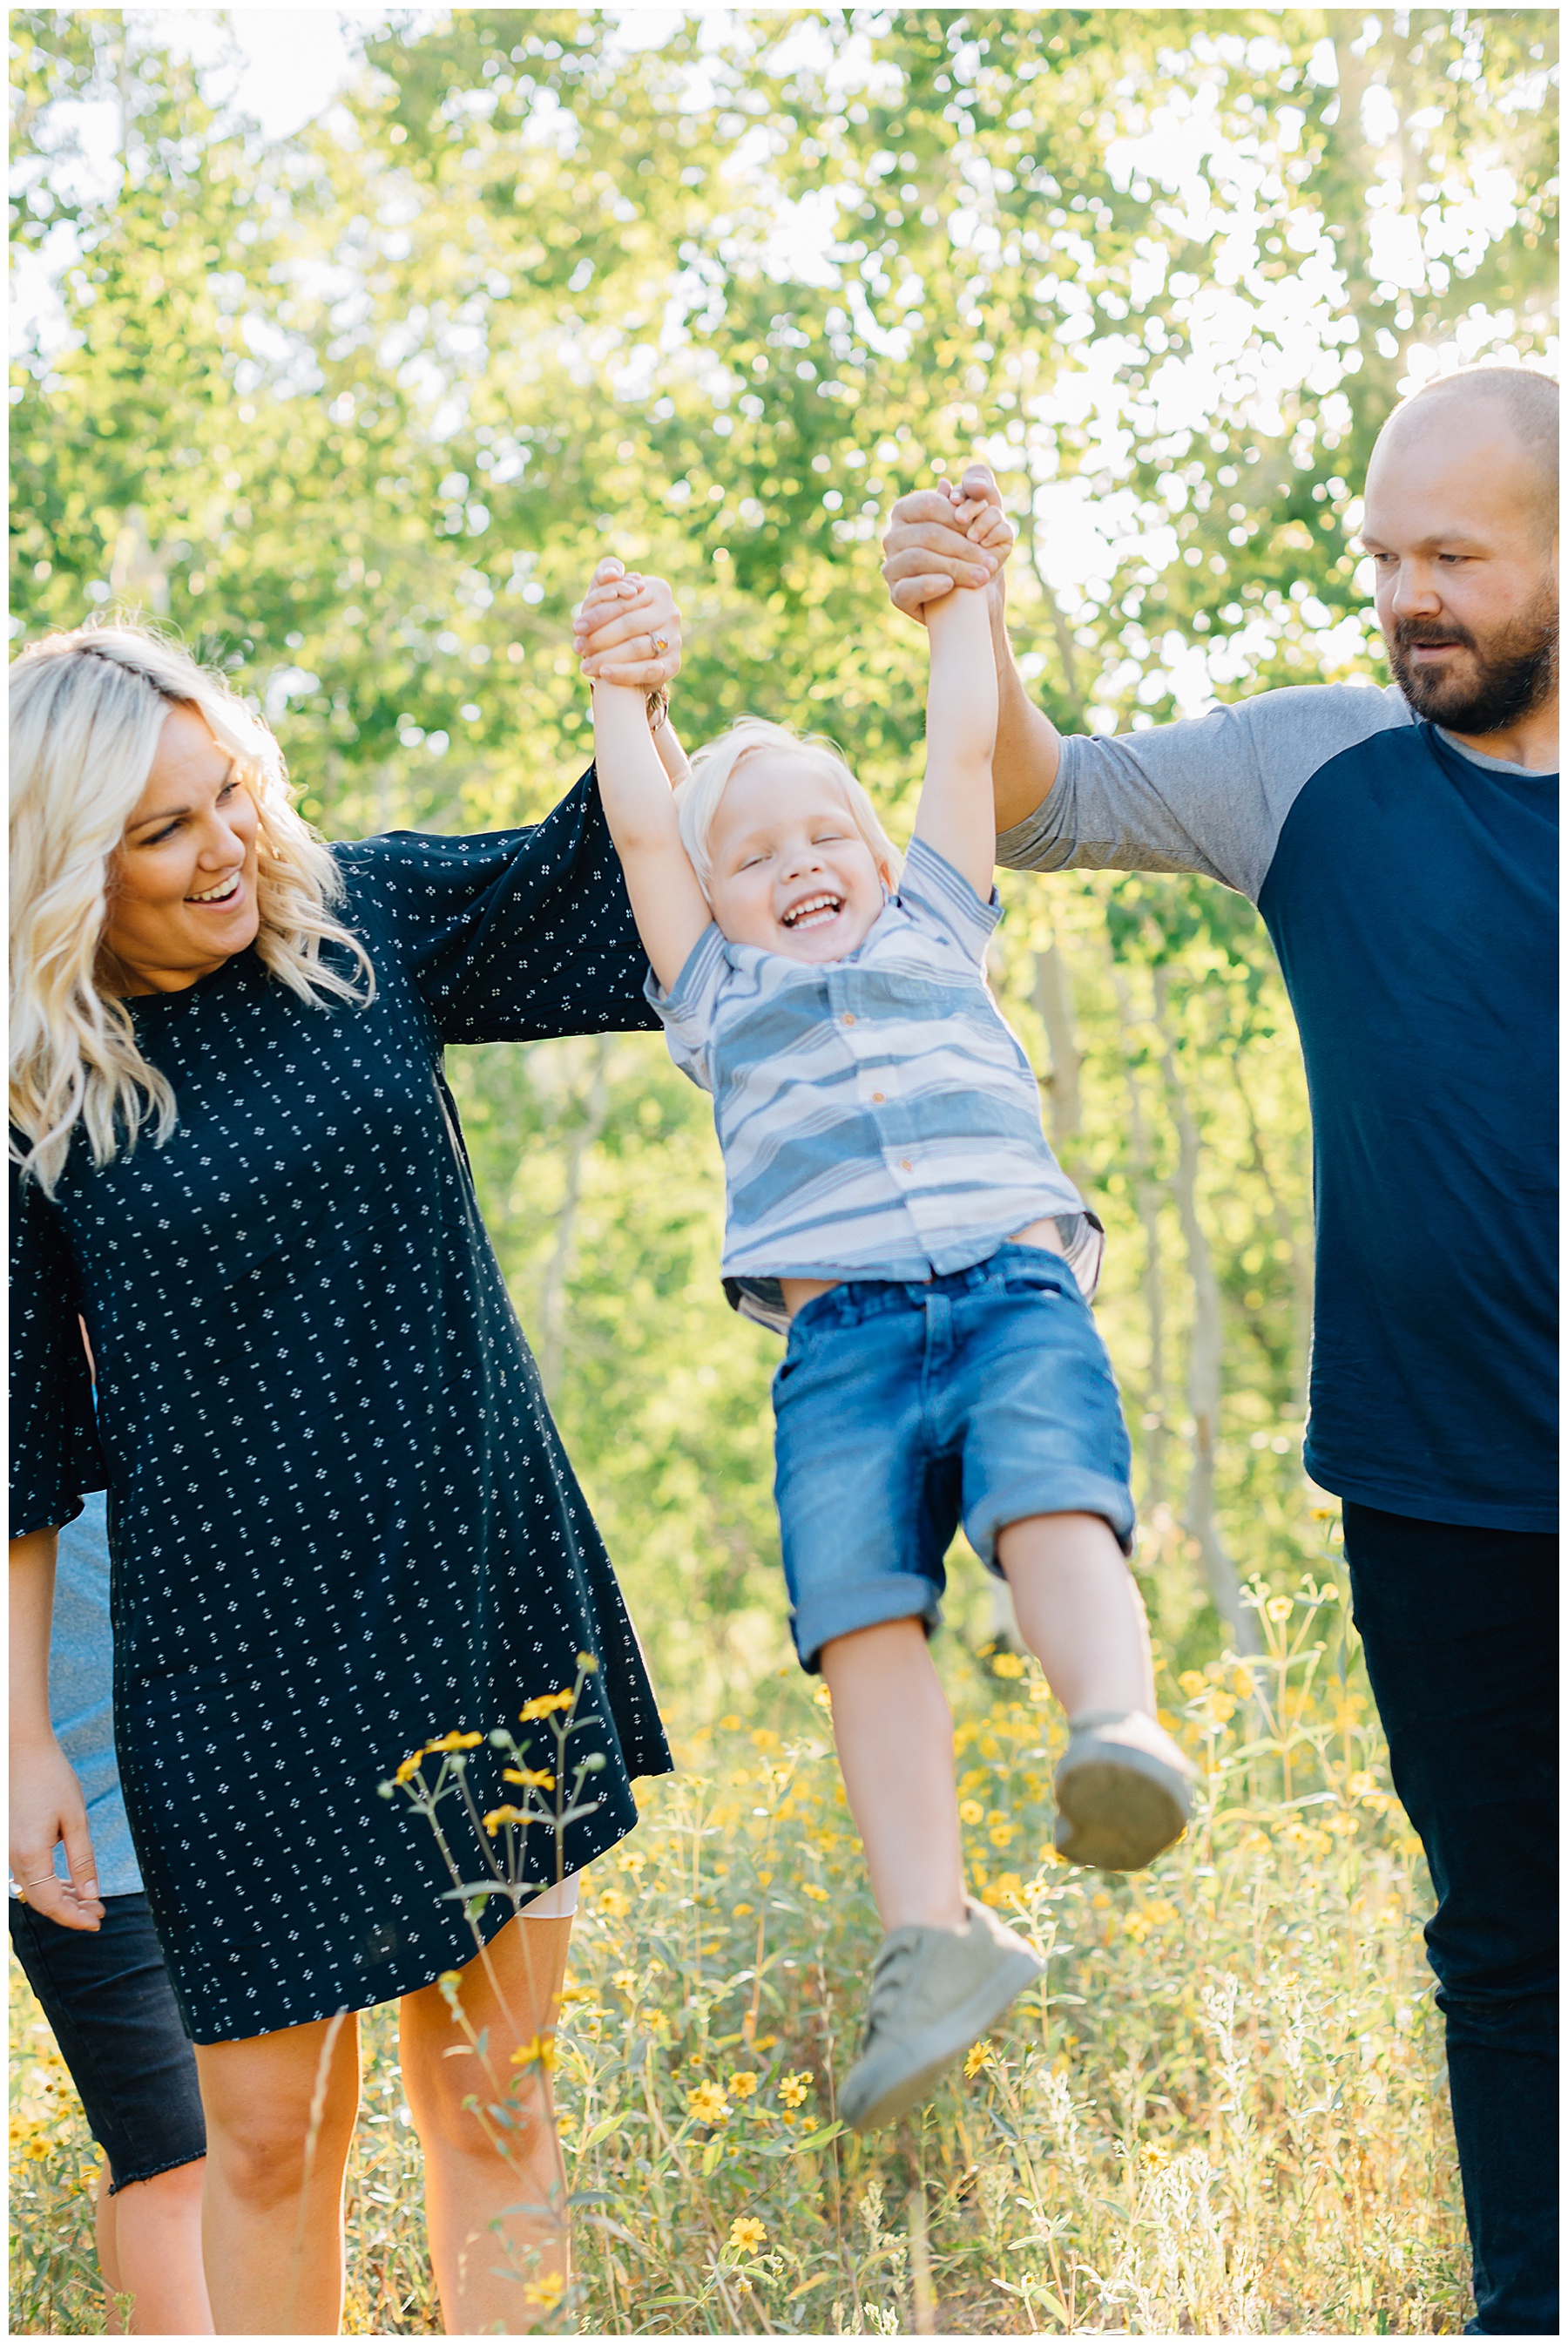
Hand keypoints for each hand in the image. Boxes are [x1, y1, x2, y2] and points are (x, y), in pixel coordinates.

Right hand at [10, 1735, 102, 1931]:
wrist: (19, 1749)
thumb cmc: (51, 1778)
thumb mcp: (75, 1818)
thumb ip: (82, 1859)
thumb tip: (90, 1894)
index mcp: (29, 1855)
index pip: (50, 1904)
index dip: (74, 1917)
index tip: (97, 1921)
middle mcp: (11, 1858)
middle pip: (40, 1900)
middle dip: (70, 1909)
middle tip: (99, 1911)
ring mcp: (5, 1851)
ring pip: (33, 1888)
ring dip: (59, 1896)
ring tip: (88, 1898)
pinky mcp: (6, 1842)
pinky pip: (27, 1872)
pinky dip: (47, 1881)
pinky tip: (68, 1882)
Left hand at [573, 558, 682, 687]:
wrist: (631, 653)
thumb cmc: (615, 617)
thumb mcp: (607, 593)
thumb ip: (605, 575)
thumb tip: (611, 575)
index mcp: (657, 588)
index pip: (623, 601)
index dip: (597, 614)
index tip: (576, 627)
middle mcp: (670, 612)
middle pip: (629, 624)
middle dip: (599, 637)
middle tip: (578, 648)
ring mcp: (674, 638)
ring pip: (637, 647)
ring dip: (607, 657)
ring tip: (586, 665)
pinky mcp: (673, 663)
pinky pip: (648, 670)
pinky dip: (624, 673)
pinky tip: (605, 674)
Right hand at [881, 463, 1014, 623]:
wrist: (970, 595)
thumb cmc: (973, 550)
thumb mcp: (979, 516)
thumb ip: (970, 490)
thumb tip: (947, 484)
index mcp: (906, 511)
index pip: (929, 505)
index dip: (958, 518)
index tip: (982, 531)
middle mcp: (893, 537)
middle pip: (928, 534)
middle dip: (964, 548)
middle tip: (991, 561)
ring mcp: (891, 567)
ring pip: (918, 559)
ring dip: (955, 568)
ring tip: (982, 576)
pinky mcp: (896, 595)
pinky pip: (907, 588)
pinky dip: (930, 584)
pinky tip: (950, 585)